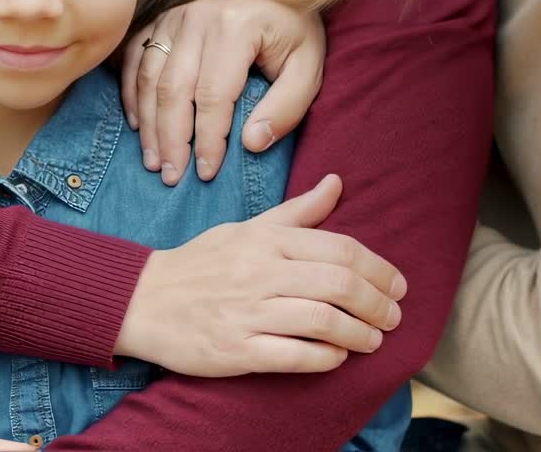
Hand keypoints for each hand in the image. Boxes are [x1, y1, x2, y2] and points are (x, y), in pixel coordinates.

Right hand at [113, 175, 406, 376]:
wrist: (143, 300)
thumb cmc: (201, 264)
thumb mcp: (247, 228)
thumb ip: (296, 212)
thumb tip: (336, 182)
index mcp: (266, 240)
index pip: (339, 249)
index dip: (378, 269)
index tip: (397, 285)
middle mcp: (259, 272)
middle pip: (338, 284)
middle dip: (377, 303)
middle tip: (394, 316)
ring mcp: (247, 313)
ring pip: (322, 321)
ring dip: (359, 333)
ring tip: (374, 340)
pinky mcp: (235, 350)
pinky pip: (293, 355)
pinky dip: (324, 358)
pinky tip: (338, 357)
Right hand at [121, 0, 324, 184]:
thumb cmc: (294, 33)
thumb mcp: (309, 68)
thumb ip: (286, 107)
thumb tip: (251, 144)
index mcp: (236, 27)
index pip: (213, 95)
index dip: (207, 139)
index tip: (206, 172)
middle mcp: (198, 17)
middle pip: (173, 89)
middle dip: (170, 139)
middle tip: (172, 176)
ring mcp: (175, 16)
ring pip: (149, 77)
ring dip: (148, 124)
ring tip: (154, 160)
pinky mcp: (162, 20)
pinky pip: (135, 59)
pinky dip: (132, 94)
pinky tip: (138, 125)